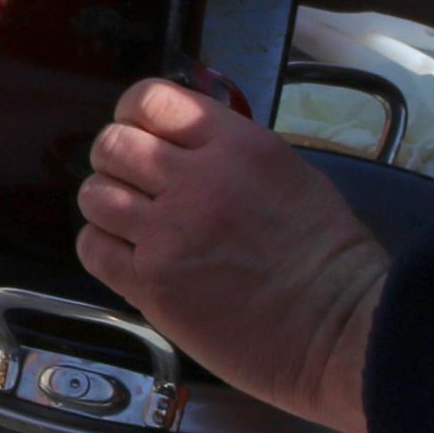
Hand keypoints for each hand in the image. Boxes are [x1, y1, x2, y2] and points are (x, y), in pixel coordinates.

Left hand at [75, 78, 385, 432]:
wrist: (340, 332)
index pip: (151, 99)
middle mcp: (196, 180)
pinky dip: (102, 248)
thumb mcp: (289, 175)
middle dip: (116, 161)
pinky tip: (128, 258)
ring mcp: (169, 233)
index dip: (133, 116)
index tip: (141, 135)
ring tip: (132, 225)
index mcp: (238, 144)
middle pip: (113, 144)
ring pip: (94, 194)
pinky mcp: (152, 284)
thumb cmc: (328, 260)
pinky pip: (93, 248)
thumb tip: (180, 148)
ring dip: (107, 206)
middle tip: (134, 186)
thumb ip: (229, 155)